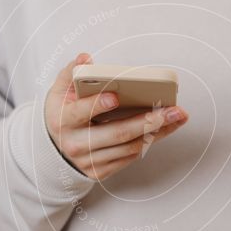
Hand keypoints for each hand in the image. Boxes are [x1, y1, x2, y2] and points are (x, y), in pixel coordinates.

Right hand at [45, 53, 188, 180]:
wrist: (53, 150)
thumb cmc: (62, 114)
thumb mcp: (59, 92)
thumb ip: (71, 72)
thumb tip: (85, 58)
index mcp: (63, 121)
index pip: (80, 113)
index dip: (97, 105)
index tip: (115, 96)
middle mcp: (76, 144)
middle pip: (117, 133)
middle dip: (147, 121)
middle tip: (171, 109)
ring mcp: (89, 161)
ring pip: (129, 147)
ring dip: (157, 132)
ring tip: (176, 116)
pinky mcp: (101, 171)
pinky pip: (130, 156)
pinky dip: (150, 141)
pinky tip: (165, 128)